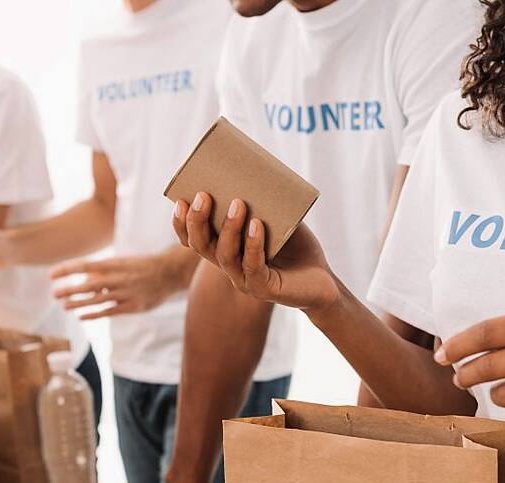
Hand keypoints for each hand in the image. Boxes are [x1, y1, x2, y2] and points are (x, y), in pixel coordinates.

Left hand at [50, 253, 190, 319]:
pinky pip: (109, 311)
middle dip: (69, 289)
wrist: (170, 273)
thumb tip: (85, 279)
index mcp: (115, 264)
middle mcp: (119, 278)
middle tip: (53, 294)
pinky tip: (81, 316)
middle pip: (89, 284)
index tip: (51, 274)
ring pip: (97, 299)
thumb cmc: (142, 267)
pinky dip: (94, 314)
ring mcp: (126, 293)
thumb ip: (105, 271)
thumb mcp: (123, 263)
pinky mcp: (133, 306)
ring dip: (79, 303)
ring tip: (64, 306)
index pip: (85, 266)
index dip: (67, 270)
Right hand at [171, 192, 339, 311]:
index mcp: (226, 250)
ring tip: (238, 204)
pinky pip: (253, 267)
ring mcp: (246, 280)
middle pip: (202, 246)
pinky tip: (257, 226)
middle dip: (197, 221)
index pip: (194, 240)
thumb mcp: (277, 219)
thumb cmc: (296, 247)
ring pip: (224, 256)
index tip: (181, 200)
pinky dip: (253, 245)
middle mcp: (230, 267)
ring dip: (229, 228)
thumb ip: (262, 202)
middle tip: (203, 195)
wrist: (323, 279)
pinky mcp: (265, 289)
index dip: (182, 224)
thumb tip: (252, 170)